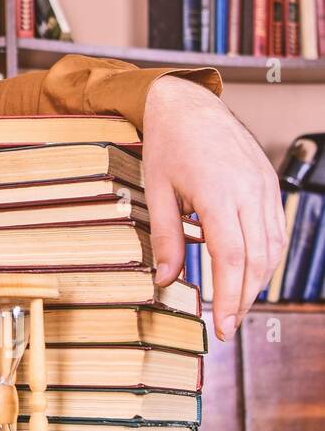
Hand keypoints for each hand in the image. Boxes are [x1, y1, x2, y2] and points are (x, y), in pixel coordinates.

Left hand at [142, 75, 286, 341]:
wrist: (190, 104)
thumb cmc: (168, 145)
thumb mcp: (156, 191)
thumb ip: (163, 237)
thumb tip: (164, 281)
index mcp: (218, 194)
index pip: (231, 258)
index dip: (228, 296)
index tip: (221, 326)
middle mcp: (249, 192)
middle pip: (256, 259)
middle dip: (243, 298)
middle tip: (226, 325)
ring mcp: (265, 188)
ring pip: (272, 247)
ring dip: (256, 281)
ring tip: (234, 305)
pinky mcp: (269, 185)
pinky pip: (275, 230)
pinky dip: (265, 257)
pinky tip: (248, 273)